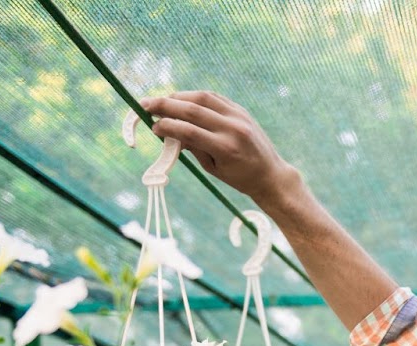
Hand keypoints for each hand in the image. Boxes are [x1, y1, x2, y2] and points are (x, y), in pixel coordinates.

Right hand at [141, 92, 298, 210]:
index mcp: (226, 148)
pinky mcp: (241, 110)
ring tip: (162, 101)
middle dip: (165, 105)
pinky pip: (214, 97)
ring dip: (179, 96)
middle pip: (192, 109)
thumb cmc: (239, 177)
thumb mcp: (213, 168)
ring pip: (202, 97)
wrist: (270, 174)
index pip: (189, 131)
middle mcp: (233, 128)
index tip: (152, 127)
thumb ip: (192, 147)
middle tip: (145, 104)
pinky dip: (195, 96)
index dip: (167, 126)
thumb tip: (168, 130)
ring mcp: (239, 116)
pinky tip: (182, 100)